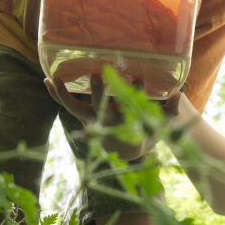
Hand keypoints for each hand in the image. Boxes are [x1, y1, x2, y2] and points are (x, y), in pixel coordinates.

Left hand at [44, 74, 180, 159]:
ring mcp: (90, 118)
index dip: (135, 94)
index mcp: (125, 122)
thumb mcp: (159, 126)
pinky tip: (47, 79)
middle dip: (97, 92)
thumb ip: (169, 112)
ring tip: (56, 78)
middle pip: (99, 106)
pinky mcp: (82, 114)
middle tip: (97, 74)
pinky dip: (56, 94)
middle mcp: (105, 120)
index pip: (130, 108)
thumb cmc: (143, 133)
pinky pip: (65, 104)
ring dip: (64, 94)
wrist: (125, 150)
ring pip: (73, 107)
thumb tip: (177, 95)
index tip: (141, 80)